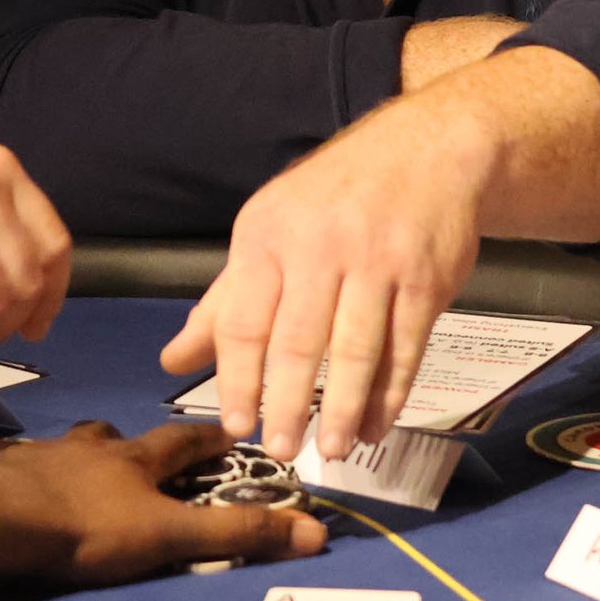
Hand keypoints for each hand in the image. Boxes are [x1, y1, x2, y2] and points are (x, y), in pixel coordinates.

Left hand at [0, 421, 325, 585]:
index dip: (209, 437)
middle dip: (139, 445)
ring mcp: (44, 456)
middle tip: (146, 456)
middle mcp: (91, 447)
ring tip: (88, 472)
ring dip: (87, 456)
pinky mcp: (5, 473)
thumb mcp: (170, 534)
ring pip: (73, 447)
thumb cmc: (88, 524)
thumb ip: (236, 533)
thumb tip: (313, 531)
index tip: (229, 431)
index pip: (183, 439)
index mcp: (135, 458)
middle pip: (122, 437)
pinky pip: (24, 466)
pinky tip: (28, 485)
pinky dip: (35, 472)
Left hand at [160, 102, 492, 462]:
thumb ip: (225, 301)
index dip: (236, 377)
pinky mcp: (425, 280)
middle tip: (279, 449)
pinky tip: (375, 423)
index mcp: (268, 236)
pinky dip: (390, 393)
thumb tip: (173, 360)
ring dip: (342, 406)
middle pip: (298, 340)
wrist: (426, 151)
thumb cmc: (334, 198)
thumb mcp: (269, 230)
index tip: (235, 424)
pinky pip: (405, 348)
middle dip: (286, 402)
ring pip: (355, 350)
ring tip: (330, 448)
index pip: (243, 319)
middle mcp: (320, 247)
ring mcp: (377, 263)